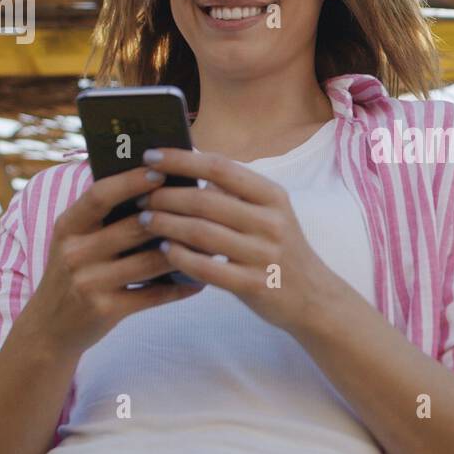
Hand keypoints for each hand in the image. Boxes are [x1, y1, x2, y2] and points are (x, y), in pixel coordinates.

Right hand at [25, 165, 203, 355]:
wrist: (50, 328)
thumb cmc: (75, 273)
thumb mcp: (76, 240)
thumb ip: (104, 216)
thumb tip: (155, 185)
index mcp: (68, 227)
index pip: (99, 196)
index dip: (130, 182)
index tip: (161, 171)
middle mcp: (75, 253)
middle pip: (133, 227)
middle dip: (172, 216)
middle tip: (205, 206)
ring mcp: (89, 283)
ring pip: (150, 261)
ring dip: (185, 251)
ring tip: (212, 240)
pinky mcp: (105, 310)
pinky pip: (154, 295)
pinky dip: (180, 287)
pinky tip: (200, 280)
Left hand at [137, 147, 344, 334]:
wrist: (313, 298)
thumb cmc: (281, 250)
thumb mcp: (270, 214)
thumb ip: (235, 193)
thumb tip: (189, 167)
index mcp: (273, 196)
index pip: (221, 168)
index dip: (181, 160)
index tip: (151, 156)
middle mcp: (271, 222)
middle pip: (206, 200)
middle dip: (166, 196)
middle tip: (140, 195)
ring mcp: (264, 255)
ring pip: (202, 233)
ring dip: (166, 224)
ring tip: (145, 219)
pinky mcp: (254, 285)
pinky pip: (207, 268)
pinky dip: (180, 257)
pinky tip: (164, 250)